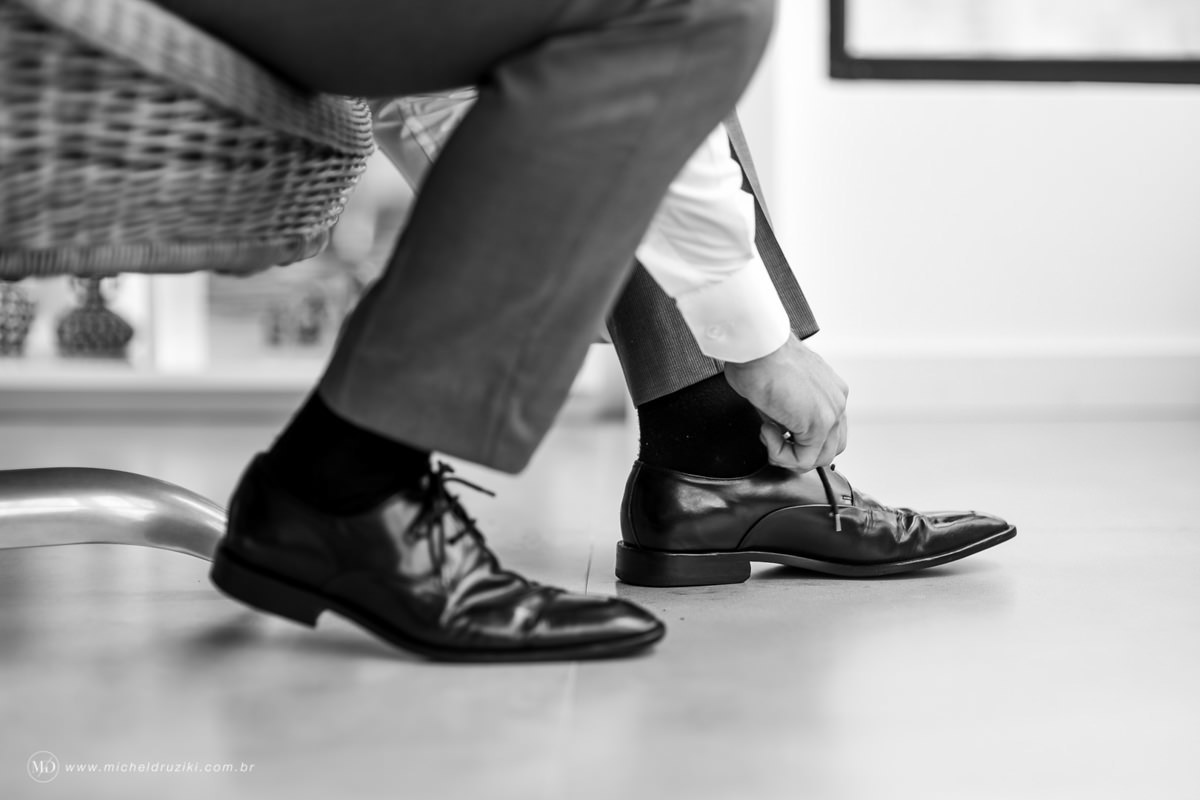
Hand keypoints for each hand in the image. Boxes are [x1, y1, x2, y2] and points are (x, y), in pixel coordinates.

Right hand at [723, 334, 848, 471]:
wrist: (758, 345)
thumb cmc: (760, 356)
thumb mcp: (778, 389)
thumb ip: (786, 412)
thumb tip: (778, 429)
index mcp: (830, 390)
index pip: (828, 431)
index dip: (799, 439)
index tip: (776, 429)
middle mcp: (836, 401)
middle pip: (829, 448)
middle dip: (797, 452)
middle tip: (774, 439)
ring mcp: (830, 413)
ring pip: (819, 458)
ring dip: (788, 455)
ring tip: (769, 434)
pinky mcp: (818, 424)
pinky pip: (803, 459)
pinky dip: (780, 454)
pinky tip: (767, 432)